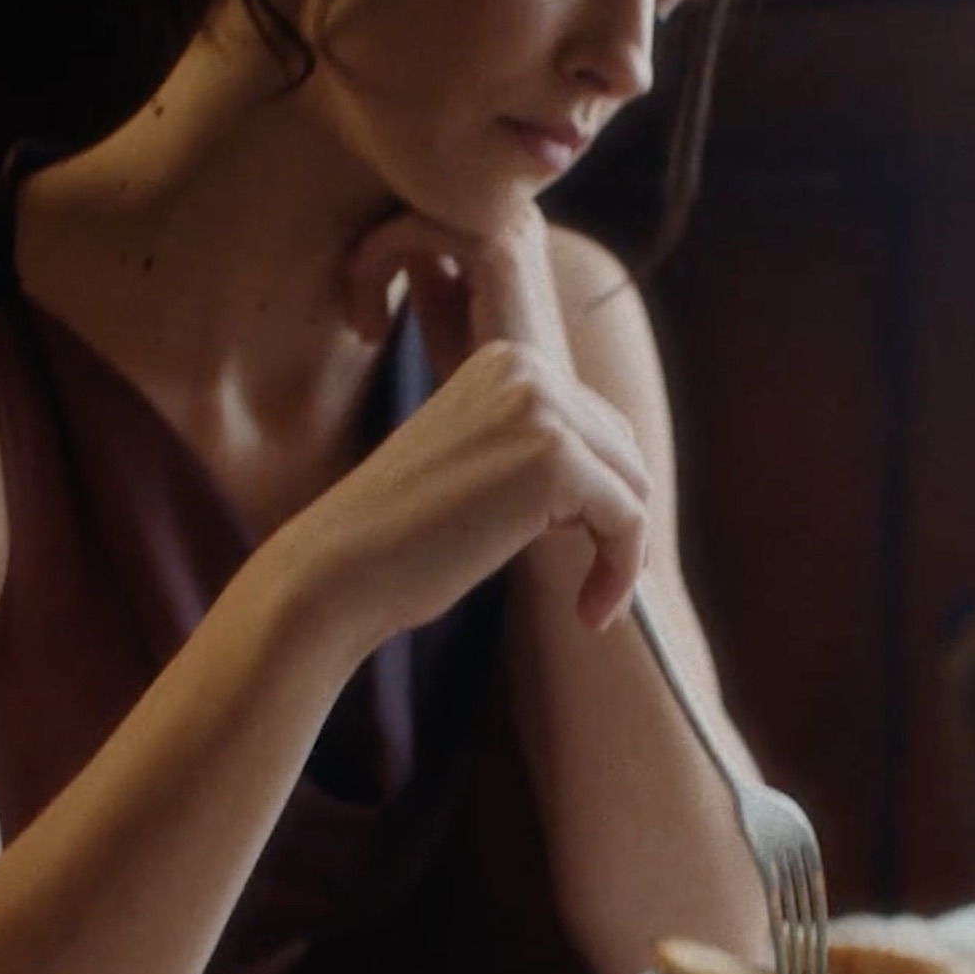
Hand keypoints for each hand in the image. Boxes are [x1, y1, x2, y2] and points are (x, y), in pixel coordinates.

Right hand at [272, 338, 651, 652]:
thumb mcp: (480, 469)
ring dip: (621, 553)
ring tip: (590, 604)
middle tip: (589, 587)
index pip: (597, 426)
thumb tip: (631, 478)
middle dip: (614, 523)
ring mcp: (541, 407)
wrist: (340, 568)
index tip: (580, 558)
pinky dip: (621, 571)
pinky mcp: (555, 459)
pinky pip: (630, 519)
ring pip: (634, 486)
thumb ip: (539, 453)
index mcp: (505, 359)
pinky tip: (591, 613)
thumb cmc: (403, 539)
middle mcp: (525, 367)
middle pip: (624, 451)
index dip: (597, 499)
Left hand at [342, 207, 572, 379]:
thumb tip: (383, 215)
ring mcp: (512, 225)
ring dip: (368, 265)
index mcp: (506, 217)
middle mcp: (516, 211)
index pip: (423, 196)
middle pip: (413, 194)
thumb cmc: (478, 366)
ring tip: (365, 327)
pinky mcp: (498, 250)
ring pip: (406, 210)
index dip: (382, 240)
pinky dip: (374, 270)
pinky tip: (372, 329)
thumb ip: (420, 250)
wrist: (514, 419)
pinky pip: (410, 229)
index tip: (365, 312)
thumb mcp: (440, 297)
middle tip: (359, 318)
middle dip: (371, 250)